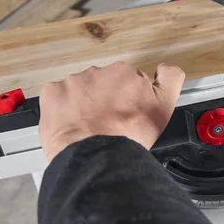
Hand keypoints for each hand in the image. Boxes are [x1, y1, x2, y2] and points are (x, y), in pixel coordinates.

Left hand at [39, 61, 185, 160]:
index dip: (127, 99)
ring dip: (83, 104)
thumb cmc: (128, 135)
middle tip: (107, 123)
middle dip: (104, 99)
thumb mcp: (164, 106)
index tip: (126, 113)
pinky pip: (56, 96)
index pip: (127, 82)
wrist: (96, 155)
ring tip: (89, 128)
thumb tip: (166, 68)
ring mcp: (73, 82)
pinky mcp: (52, 93)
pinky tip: (71, 124)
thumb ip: (170, 79)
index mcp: (124, 72)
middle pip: (102, 84)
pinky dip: (61, 109)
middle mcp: (98, 72)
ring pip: (79, 90)